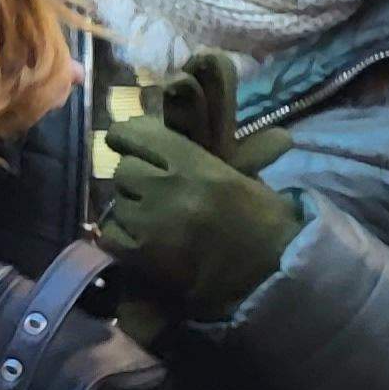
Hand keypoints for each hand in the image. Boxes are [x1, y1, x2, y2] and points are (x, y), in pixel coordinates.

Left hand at [99, 109, 301, 322]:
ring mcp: (152, 223)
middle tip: (153, 193)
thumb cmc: (265, 223)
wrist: (278, 275)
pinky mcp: (142, 256)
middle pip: (123, 170)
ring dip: (131, 211)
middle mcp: (169, 189)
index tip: (127, 142)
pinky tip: (145, 244)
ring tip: (156, 223)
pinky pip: (110, 235)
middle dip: (136, 180)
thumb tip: (173, 114)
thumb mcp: (239, 176)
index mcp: (196, 166)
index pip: (136, 134)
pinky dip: (122, 239)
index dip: (128, 137)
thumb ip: (197, 154)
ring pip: (117, 203)